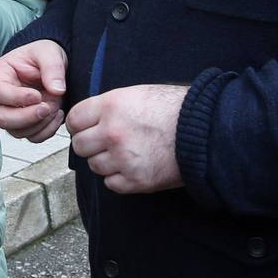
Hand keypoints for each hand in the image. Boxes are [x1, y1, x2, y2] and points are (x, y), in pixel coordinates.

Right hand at [0, 40, 67, 142]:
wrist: (52, 65)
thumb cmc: (43, 55)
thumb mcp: (48, 52)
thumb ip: (52, 68)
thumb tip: (56, 90)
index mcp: (0, 75)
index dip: (18, 98)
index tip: (37, 95)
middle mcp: (1, 97)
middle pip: (3, 118)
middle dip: (27, 117)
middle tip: (47, 107)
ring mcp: (11, 113)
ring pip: (17, 131)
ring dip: (39, 124)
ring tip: (55, 107)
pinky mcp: (25, 124)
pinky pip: (32, 137)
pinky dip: (46, 131)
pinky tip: (56, 115)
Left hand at [67, 84, 186, 193]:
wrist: (203, 131)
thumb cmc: (172, 108)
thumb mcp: (136, 94)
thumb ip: (109, 106)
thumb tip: (88, 118)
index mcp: (110, 106)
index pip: (74, 119)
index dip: (79, 124)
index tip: (86, 127)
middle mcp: (112, 133)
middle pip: (80, 145)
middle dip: (90, 144)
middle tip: (104, 142)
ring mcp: (123, 158)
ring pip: (94, 165)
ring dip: (105, 161)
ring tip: (123, 153)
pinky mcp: (135, 180)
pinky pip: (111, 184)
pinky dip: (118, 178)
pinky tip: (131, 167)